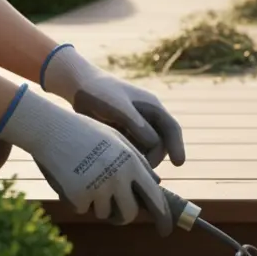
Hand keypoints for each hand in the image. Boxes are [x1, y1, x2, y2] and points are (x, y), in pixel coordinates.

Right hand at [0, 84, 173, 235]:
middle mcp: (119, 177)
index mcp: (132, 164)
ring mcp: (98, 187)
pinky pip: (81, 208)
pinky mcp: (77, 195)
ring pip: (103, 213)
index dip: (163, 217)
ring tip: (85, 181)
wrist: (51, 129)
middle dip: (122, 217)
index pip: (155, 197)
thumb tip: (156, 184)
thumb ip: (139, 163)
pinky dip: (76, 200)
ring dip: (96, 205)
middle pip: (128, 214)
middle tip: (115, 214)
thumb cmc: (86, 133)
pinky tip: (70, 180)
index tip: (165, 230)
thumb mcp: (119, 142)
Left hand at [40, 44, 184, 167]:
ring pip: (146, 147)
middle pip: (161, 142)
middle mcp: (148, 117)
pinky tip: (118, 161)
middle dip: (155, 156)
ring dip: (141, 157)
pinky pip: (132, 147)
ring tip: (128, 166)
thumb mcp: (119, 108)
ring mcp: (136, 124)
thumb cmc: (100, 92)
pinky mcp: (123, 131)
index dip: (177, 146)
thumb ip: (138, 125)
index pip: (172, 129)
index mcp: (153, 107)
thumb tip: (155, 144)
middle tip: (143, 170)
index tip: (179, 164)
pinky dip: (130, 155)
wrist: (77, 85)